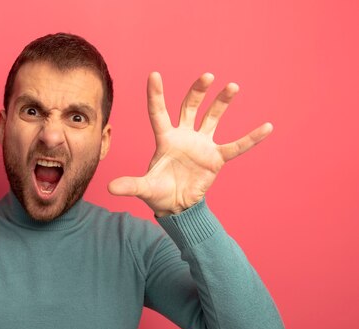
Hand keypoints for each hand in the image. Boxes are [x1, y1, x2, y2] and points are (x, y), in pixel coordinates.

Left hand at [108, 72, 271, 216]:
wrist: (177, 206)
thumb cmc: (158, 193)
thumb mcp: (143, 188)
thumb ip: (130, 185)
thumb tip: (109, 188)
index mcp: (165, 139)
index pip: (158, 113)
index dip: (156, 95)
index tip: (154, 75)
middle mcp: (183, 136)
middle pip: (189, 107)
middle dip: (197, 91)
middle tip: (206, 76)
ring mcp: (201, 145)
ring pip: (212, 118)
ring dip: (222, 103)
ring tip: (232, 86)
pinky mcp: (216, 158)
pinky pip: (236, 146)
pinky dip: (251, 139)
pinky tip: (267, 127)